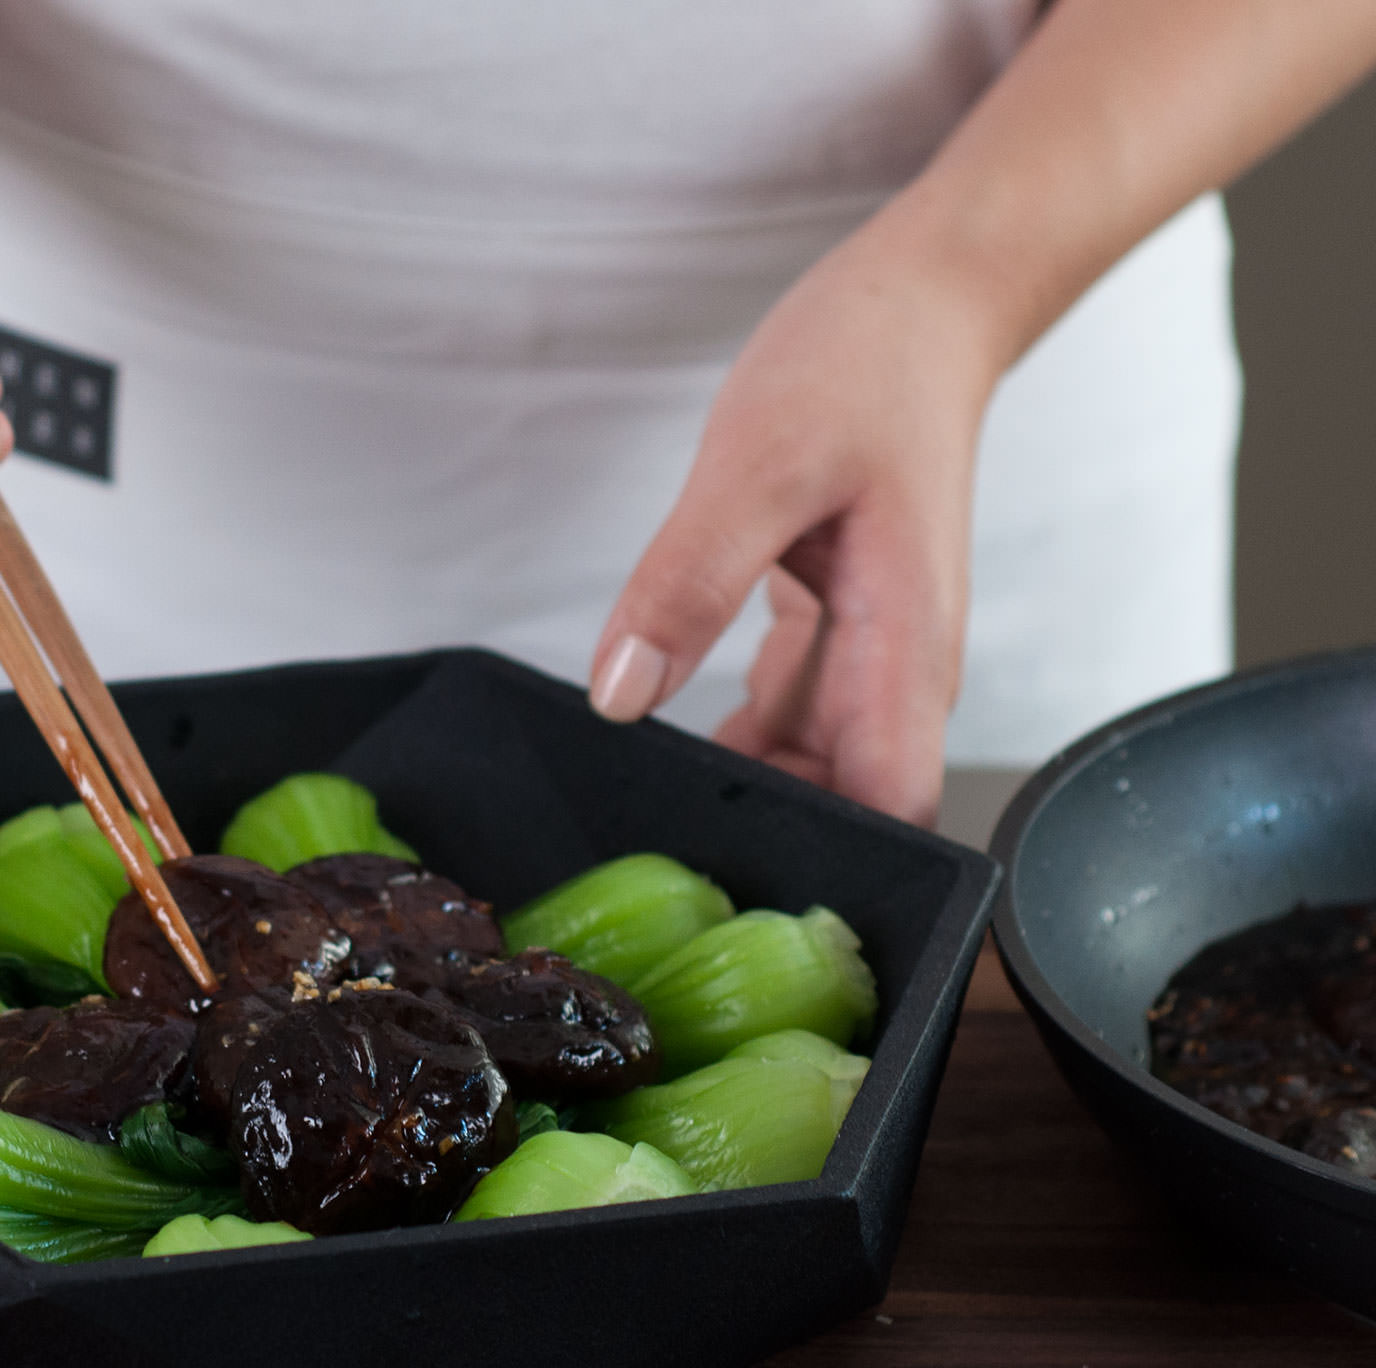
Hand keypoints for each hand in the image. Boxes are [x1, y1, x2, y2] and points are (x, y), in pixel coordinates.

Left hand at [588, 213, 1009, 825]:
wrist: (924, 303)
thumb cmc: (864, 367)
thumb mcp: (756, 466)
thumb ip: (687, 583)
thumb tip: (621, 697)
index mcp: (904, 650)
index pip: (894, 812)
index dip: (833, 867)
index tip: (741, 885)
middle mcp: (900, 670)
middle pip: (848, 806)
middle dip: (769, 840)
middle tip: (658, 850)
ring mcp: (874, 654)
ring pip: (814, 766)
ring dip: (746, 789)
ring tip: (651, 802)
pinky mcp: (842, 630)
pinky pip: (793, 713)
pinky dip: (741, 734)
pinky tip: (674, 730)